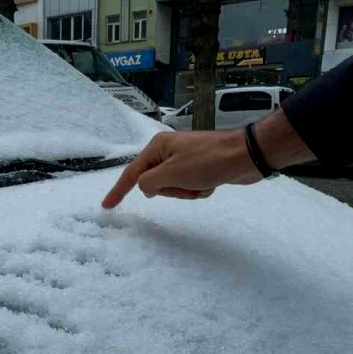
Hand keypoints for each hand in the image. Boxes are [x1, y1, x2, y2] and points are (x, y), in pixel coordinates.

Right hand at [100, 109, 314, 208]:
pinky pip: (190, 188)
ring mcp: (185, 159)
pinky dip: (200, 190)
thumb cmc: (208, 162)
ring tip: (203, 183)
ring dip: (188, 192)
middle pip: (155, 183)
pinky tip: (212, 183)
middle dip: (172, 190)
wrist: (246, 156)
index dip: (118, 191)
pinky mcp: (200, 168)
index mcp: (158, 147)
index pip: (131, 174)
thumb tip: (145, 188)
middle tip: (188, 184)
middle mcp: (169, 151)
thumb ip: (149, 183)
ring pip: (174, 188)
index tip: (106, 206)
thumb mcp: (172, 174)